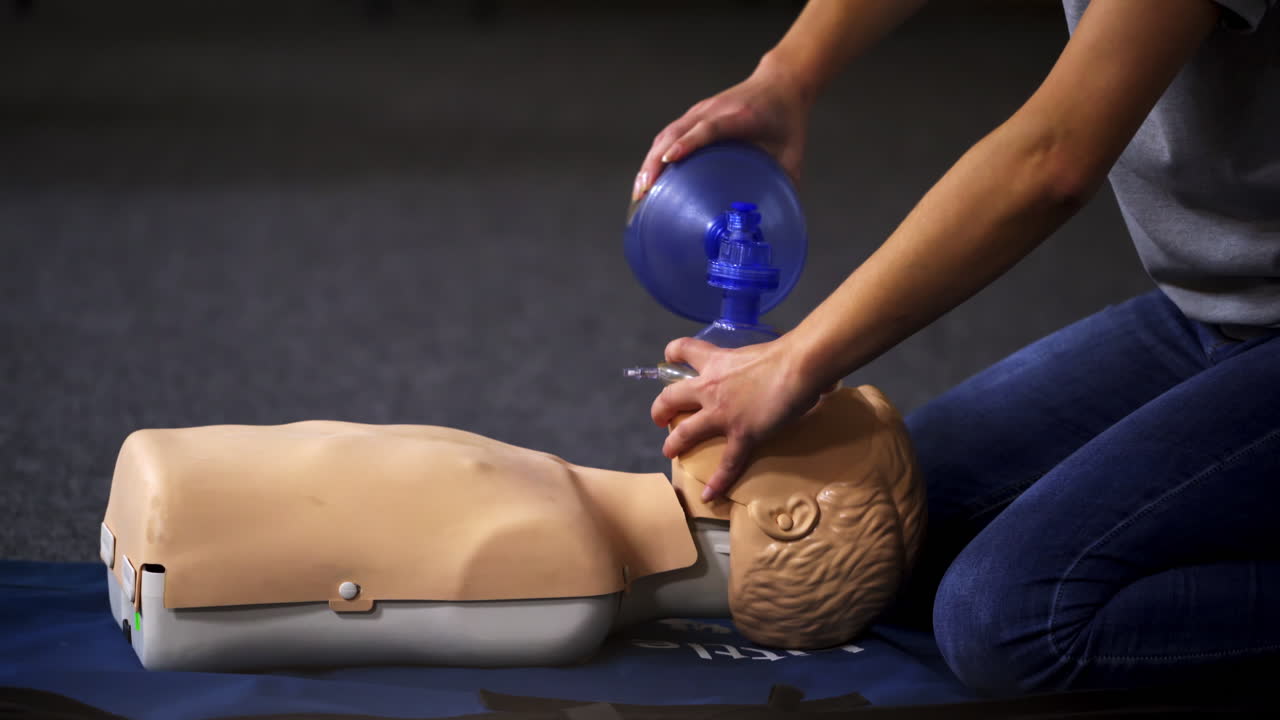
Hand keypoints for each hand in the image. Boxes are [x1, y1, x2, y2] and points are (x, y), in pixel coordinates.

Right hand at [632, 55, 813, 201]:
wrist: (780, 84)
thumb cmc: (786, 118)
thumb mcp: (793, 151)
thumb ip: (786, 183)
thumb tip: (780, 219)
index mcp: (740, 116)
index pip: (708, 128)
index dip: (688, 144)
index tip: (669, 162)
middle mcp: (714, 110)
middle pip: (676, 132)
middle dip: (655, 161)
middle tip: (644, 192)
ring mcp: (700, 111)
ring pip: (667, 134)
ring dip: (649, 161)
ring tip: (640, 192)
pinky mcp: (694, 115)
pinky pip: (668, 135)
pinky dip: (655, 156)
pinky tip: (649, 179)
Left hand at [650, 335, 828, 500]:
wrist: (797, 367)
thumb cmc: (784, 354)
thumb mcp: (756, 352)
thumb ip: (754, 361)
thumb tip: (773, 364)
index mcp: (716, 361)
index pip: (684, 349)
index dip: (673, 353)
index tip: (669, 359)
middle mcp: (710, 387)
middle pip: (671, 397)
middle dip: (660, 409)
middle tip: (660, 418)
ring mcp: (722, 414)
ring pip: (686, 432)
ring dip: (674, 443)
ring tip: (669, 451)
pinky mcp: (741, 435)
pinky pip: (727, 463)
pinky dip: (718, 481)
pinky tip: (709, 495)